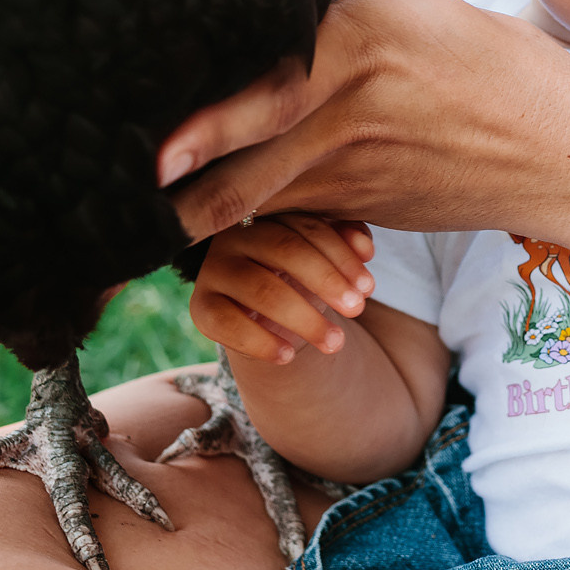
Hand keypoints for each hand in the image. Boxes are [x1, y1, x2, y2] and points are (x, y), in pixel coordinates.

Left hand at [156, 0, 569, 248]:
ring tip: (115, 223)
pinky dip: (236, 225)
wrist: (564, 154)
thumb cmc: (496, 69)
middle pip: (244, 158)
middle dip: (175, 180)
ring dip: (187, 212)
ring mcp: (350, 174)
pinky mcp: (356, 212)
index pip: (266, 83)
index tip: (140, 133)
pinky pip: (282, 218)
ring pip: (252, 202)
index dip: (203, 119)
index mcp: (361, 46)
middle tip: (103, 190)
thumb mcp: (424, 2)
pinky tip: (183, 227)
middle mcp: (349, 114)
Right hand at [189, 215, 376, 363]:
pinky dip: (260, 342)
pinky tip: (290, 356)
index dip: (341, 255)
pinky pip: (227, 324)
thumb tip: (365, 247)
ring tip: (335, 343)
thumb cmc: (303, 276)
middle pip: (284, 250)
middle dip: (326, 281)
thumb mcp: (326, 258)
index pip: (305, 226)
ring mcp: (212, 270)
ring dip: (304, 318)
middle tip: (358, 309)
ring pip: (261, 289)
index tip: (369, 287)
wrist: (269, 318)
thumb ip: (347, 243)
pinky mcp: (200, 308)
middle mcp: (233, 234)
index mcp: (266, 213)